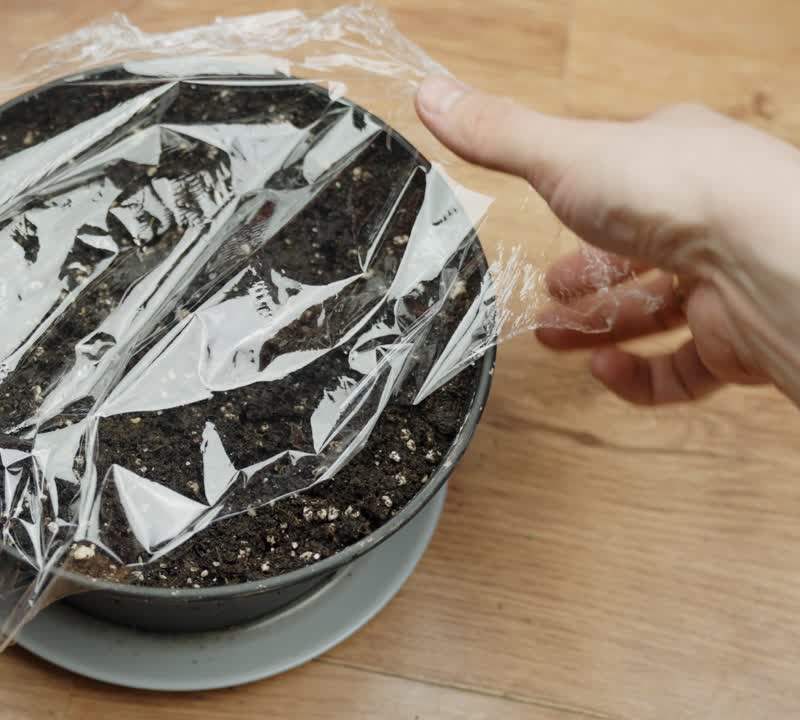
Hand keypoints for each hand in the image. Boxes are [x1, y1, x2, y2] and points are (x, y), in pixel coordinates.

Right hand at [416, 76, 799, 404]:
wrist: (769, 260)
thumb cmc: (680, 193)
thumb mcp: (564, 156)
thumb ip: (498, 135)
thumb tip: (430, 95)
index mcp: (675, 156)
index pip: (625, 172)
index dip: (581, 194)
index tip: (546, 215)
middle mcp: (707, 214)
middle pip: (641, 246)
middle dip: (589, 272)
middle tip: (551, 290)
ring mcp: (725, 279)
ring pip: (659, 309)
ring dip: (600, 325)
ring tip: (553, 338)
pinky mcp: (734, 340)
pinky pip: (681, 367)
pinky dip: (638, 375)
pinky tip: (601, 369)